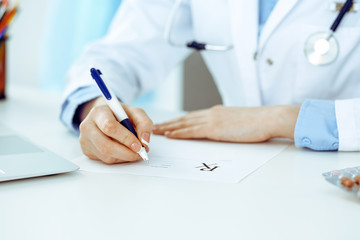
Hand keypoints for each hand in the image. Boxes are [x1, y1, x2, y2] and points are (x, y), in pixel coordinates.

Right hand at [78, 97, 152, 163]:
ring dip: (124, 157)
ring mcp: (85, 139)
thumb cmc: (120, 114)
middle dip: (126, 153)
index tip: (139, 145)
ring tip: (134, 152)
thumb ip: (144, 123)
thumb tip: (145, 141)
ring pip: (105, 156)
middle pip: (105, 146)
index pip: (110, 127)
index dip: (126, 138)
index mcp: (98, 112)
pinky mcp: (86, 150)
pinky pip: (104, 160)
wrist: (107, 116)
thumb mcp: (135, 113)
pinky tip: (124, 152)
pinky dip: (118, 159)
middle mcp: (87, 126)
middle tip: (139, 153)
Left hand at [153, 105, 299, 142]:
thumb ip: (227, 123)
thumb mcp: (239, 121)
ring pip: (184, 124)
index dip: (179, 120)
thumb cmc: (259, 121)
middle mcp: (211, 113)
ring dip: (169, 128)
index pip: (193, 116)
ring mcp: (212, 120)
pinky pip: (192, 131)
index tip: (169, 123)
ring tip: (156, 131)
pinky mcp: (214, 128)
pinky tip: (170, 135)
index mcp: (217, 111)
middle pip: (184, 118)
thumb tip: (222, 129)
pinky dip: (179, 133)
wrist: (269, 118)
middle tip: (155, 126)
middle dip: (169, 123)